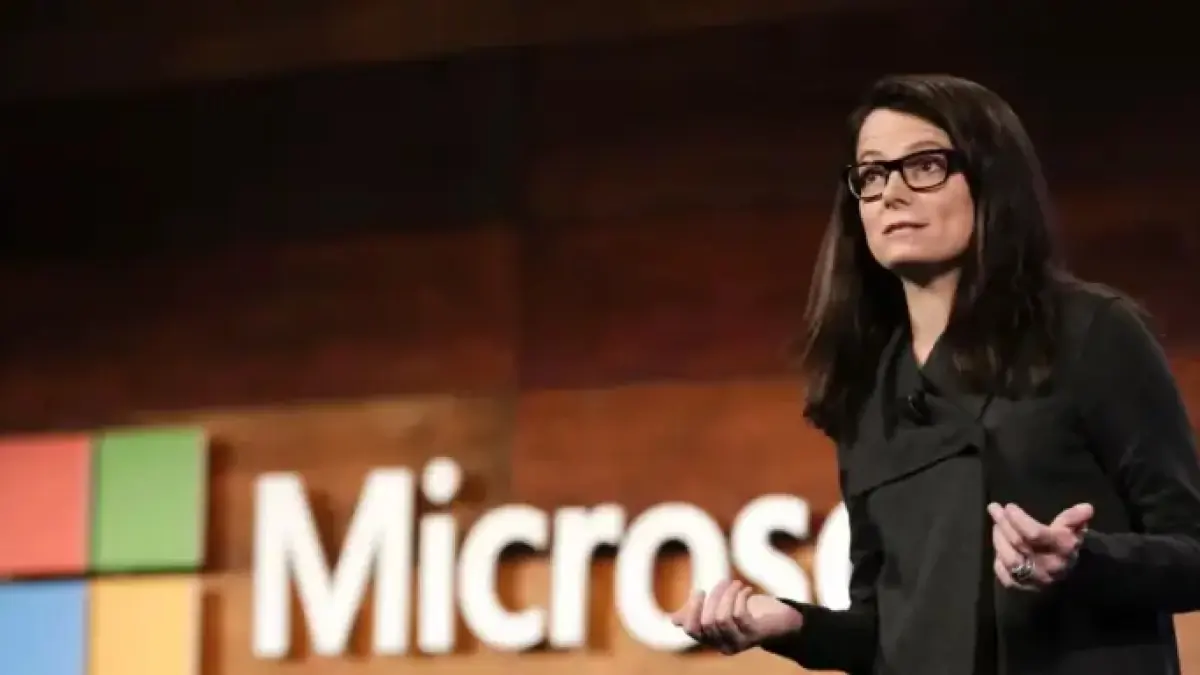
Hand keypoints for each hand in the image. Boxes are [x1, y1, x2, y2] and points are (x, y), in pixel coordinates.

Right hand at [669, 579, 802, 653]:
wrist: (778, 620)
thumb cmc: (745, 613)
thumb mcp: (718, 610)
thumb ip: (697, 614)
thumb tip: (673, 621)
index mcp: (711, 640)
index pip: (692, 630)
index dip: (692, 609)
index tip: (699, 590)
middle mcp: (723, 645)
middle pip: (707, 622)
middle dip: (713, 597)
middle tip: (722, 583)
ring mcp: (739, 642)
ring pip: (722, 619)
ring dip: (727, 596)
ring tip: (734, 583)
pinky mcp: (754, 635)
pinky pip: (739, 615)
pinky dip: (740, 598)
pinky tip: (745, 589)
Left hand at [988, 502, 1092, 590]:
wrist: (1065, 573)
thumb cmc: (1064, 546)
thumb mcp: (1073, 530)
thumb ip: (1074, 518)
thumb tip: (1087, 507)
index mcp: (1063, 549)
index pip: (1036, 534)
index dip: (1019, 519)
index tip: (1009, 506)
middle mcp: (1049, 566)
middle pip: (1020, 544)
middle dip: (1004, 523)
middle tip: (994, 509)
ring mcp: (1034, 579)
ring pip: (1010, 559)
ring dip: (998, 539)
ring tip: (996, 525)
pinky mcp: (1022, 587)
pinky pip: (1004, 574)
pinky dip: (998, 558)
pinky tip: (999, 545)